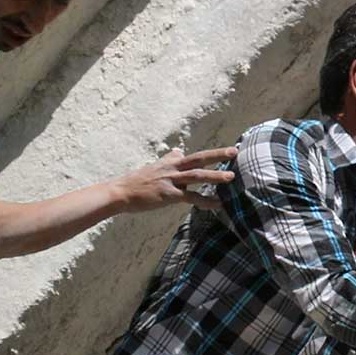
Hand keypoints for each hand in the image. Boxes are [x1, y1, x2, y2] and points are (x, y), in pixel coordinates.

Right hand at [116, 147, 237, 211]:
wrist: (121, 192)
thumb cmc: (136, 182)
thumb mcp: (154, 166)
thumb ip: (168, 159)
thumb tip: (178, 151)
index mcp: (170, 162)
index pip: (194, 156)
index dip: (212, 154)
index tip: (228, 150)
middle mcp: (172, 168)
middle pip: (199, 158)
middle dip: (217, 154)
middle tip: (235, 151)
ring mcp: (171, 180)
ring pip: (197, 175)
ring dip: (215, 175)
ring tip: (231, 177)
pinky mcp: (168, 194)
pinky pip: (191, 197)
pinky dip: (205, 200)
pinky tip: (217, 204)